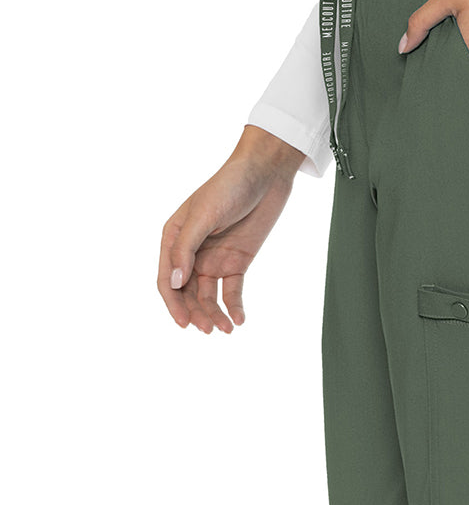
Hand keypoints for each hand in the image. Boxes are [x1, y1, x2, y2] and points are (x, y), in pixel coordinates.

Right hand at [157, 126, 304, 333]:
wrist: (265, 174)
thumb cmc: (229, 186)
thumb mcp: (203, 216)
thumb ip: (186, 249)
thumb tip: (174, 282)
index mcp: (174, 238)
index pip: (167, 280)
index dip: (173, 304)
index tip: (184, 323)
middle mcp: (191, 252)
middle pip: (187, 293)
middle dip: (196, 313)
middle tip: (208, 330)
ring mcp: (214, 258)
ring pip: (208, 296)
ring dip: (214, 314)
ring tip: (226, 329)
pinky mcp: (237, 262)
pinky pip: (232, 291)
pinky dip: (234, 306)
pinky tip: (239, 320)